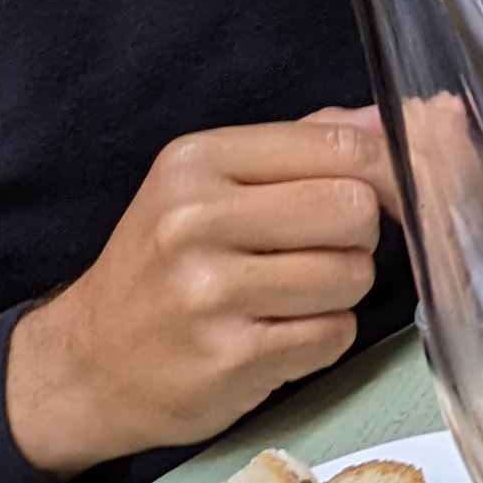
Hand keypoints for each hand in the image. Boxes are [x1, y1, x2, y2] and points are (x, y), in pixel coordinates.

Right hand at [5, 117, 387, 475]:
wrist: (88, 364)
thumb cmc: (164, 266)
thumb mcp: (209, 184)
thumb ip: (302, 145)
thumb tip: (394, 118)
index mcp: (197, 161)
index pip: (341, 146)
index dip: (382, 172)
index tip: (378, 193)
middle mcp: (196, 219)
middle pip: (356, 209)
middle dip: (359, 236)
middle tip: (319, 250)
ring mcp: (210, 292)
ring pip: (353, 275)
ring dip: (341, 292)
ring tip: (290, 297)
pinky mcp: (230, 356)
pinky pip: (333, 335)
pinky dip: (323, 339)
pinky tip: (277, 335)